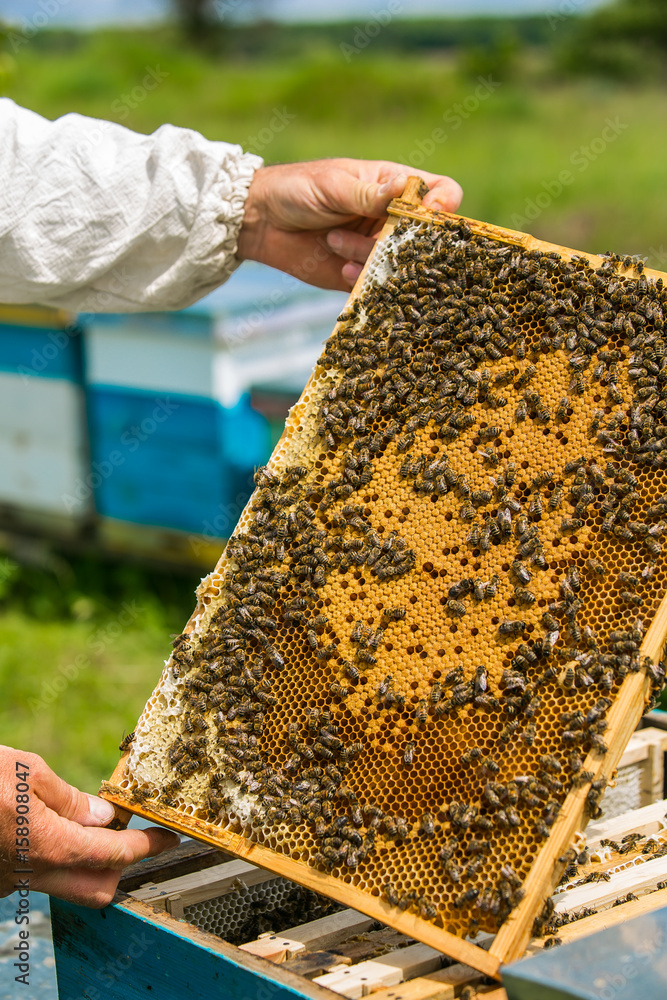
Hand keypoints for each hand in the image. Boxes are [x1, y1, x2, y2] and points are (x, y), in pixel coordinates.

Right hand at [0, 746, 178, 907]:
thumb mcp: (27, 771)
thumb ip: (69, 798)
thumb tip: (102, 816)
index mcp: (48, 845)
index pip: (115, 854)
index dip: (147, 846)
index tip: (167, 837)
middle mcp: (30, 874)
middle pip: (96, 890)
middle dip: (119, 867)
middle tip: (128, 835)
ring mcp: (9, 884)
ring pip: (64, 885)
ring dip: (81, 861)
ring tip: (78, 821)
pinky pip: (34, 876)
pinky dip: (48, 857)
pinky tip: (37, 828)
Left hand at [237, 158, 462, 289]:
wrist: (262, 221)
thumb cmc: (297, 190)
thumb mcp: (334, 185)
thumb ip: (370, 194)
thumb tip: (404, 189)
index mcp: (393, 186)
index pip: (441, 192)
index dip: (443, 205)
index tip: (426, 216)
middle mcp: (392, 219)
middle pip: (426, 236)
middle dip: (406, 242)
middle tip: (379, 240)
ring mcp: (378, 248)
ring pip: (401, 264)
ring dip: (371, 256)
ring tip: (335, 241)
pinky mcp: (360, 275)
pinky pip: (378, 286)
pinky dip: (363, 281)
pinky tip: (340, 268)